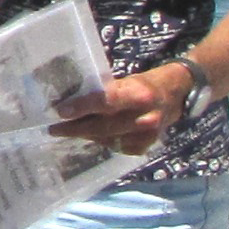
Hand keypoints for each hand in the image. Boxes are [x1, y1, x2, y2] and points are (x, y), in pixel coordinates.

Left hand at [48, 67, 187, 153]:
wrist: (175, 95)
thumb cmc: (144, 84)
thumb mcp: (126, 80)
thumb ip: (104, 92)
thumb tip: (71, 101)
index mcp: (138, 94)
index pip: (105, 101)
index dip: (81, 107)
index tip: (60, 112)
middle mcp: (144, 117)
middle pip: (102, 126)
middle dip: (75, 128)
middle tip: (54, 128)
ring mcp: (146, 135)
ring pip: (106, 139)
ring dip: (85, 135)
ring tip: (68, 131)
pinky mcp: (146, 146)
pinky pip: (116, 147)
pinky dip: (102, 141)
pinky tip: (92, 136)